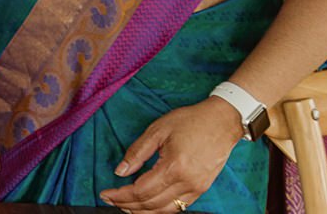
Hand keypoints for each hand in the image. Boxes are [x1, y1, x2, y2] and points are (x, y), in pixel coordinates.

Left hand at [98, 99, 242, 211]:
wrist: (221, 122)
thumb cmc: (189, 121)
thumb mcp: (157, 130)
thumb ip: (137, 152)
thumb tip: (120, 171)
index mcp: (174, 167)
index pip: (141, 191)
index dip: (120, 195)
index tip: (105, 194)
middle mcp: (187, 183)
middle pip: (151, 204)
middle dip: (127, 205)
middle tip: (110, 200)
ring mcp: (197, 188)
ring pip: (165, 210)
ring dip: (143, 211)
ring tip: (124, 206)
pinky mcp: (201, 189)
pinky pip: (178, 207)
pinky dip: (160, 209)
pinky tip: (147, 206)